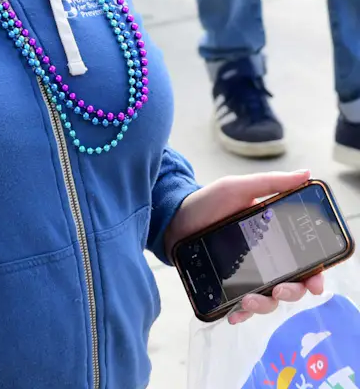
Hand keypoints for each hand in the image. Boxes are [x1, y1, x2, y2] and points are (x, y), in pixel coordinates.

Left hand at [166, 170, 325, 324]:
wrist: (173, 218)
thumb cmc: (207, 202)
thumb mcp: (238, 188)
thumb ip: (270, 183)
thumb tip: (307, 174)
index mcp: (275, 241)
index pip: (305, 263)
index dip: (315, 276)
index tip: (316, 282)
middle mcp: (265, 262)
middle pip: (292, 286)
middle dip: (292, 293)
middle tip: (280, 289)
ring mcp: (246, 276)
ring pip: (268, 301)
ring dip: (265, 306)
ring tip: (248, 300)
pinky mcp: (227, 287)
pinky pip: (240, 307)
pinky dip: (242, 314)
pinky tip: (235, 315)